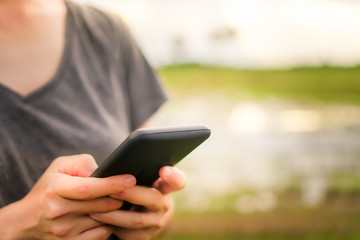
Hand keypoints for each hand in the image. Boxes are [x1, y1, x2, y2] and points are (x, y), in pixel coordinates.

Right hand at [0, 154, 135, 239]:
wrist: (25, 221)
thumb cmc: (48, 189)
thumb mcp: (59, 168)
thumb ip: (82, 164)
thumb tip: (103, 171)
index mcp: (56, 189)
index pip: (88, 188)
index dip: (112, 184)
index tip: (130, 179)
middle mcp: (59, 212)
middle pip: (101, 205)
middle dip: (119, 197)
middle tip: (128, 190)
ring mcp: (64, 231)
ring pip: (104, 220)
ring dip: (114, 211)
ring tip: (114, 201)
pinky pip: (101, 234)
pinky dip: (107, 224)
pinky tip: (104, 216)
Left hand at [90, 166, 185, 239]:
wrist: (144, 220)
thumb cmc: (138, 193)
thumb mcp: (143, 182)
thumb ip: (137, 174)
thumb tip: (115, 169)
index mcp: (165, 187)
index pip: (177, 180)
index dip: (172, 175)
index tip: (163, 170)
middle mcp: (164, 205)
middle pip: (153, 198)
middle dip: (131, 194)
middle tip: (112, 190)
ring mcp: (156, 223)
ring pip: (136, 220)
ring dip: (114, 214)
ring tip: (95, 208)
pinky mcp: (145, 237)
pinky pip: (126, 234)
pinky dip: (110, 226)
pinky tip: (97, 219)